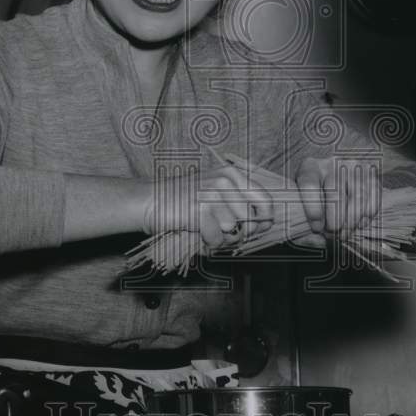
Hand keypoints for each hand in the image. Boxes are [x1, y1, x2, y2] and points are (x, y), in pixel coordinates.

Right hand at [143, 161, 273, 250]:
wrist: (149, 201)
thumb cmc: (184, 200)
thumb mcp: (215, 192)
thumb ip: (240, 203)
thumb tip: (266, 223)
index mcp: (232, 174)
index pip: (265, 201)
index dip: (265, 220)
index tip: (258, 229)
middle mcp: (224, 181)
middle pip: (251, 221)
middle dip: (239, 233)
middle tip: (220, 230)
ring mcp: (212, 195)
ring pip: (233, 232)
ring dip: (221, 237)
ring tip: (205, 228)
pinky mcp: (199, 211)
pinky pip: (216, 238)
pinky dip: (207, 241)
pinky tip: (196, 231)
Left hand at [294, 157, 380, 238]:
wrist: (337, 172)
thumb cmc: (317, 192)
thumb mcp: (304, 199)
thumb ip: (307, 217)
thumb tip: (320, 238)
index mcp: (310, 167)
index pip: (309, 184)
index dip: (313, 209)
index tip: (316, 228)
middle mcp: (332, 162)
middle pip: (335, 192)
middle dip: (335, 219)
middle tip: (333, 235)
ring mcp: (353, 166)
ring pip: (356, 196)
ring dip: (352, 221)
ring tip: (346, 235)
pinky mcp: (370, 173)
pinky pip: (372, 196)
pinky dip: (367, 214)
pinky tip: (360, 224)